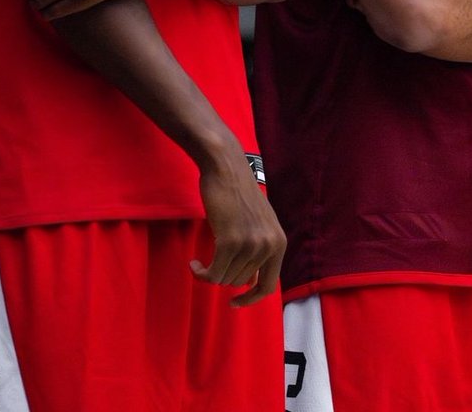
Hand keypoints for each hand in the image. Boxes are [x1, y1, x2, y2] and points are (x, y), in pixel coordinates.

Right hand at [192, 151, 286, 307]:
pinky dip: (200, 273)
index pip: (268, 286)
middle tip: (209, 265)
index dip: (250, 299)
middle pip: (240, 282)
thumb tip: (250, 283)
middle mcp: (268, 246)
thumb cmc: (238, 194)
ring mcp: (250, 245)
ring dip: (210, 274)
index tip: (234, 303)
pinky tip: (193, 264)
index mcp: (279, 243)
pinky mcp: (229, 242)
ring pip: (225, 278)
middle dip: (223, 276)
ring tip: (200, 261)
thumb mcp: (259, 224)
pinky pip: (213, 273)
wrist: (225, 168)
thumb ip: (260, 251)